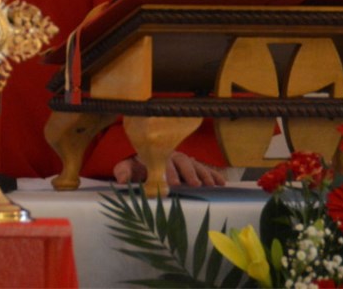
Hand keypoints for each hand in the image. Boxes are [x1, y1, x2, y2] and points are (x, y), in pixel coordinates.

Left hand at [112, 150, 227, 187]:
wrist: (146, 157)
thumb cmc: (139, 165)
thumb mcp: (129, 167)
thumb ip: (124, 171)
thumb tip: (120, 179)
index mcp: (158, 156)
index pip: (164, 163)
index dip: (169, 172)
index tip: (172, 183)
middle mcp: (174, 156)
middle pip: (183, 163)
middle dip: (189, 174)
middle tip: (194, 184)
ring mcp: (185, 161)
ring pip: (196, 165)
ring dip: (204, 175)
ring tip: (211, 185)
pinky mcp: (194, 167)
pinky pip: (205, 169)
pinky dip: (214, 175)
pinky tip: (222, 183)